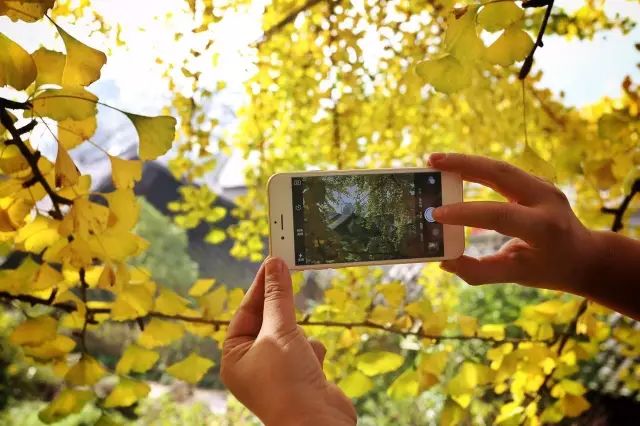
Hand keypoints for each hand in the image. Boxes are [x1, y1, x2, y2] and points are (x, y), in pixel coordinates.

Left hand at [221, 257, 356, 425]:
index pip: (245, 312)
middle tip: (288, 274)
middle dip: (281, 310)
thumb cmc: (286, 381)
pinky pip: (306, 351)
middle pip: (268, 322)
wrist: (317, 423)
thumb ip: (277, 296)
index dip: (259, 286)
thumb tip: (274, 264)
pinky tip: (314, 360)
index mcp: (235, 358)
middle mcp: (253, 366)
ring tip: (300, 343)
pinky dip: (312, 350)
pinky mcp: (301, 377)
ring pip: (290, 336)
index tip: (273, 262)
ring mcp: (278, 373)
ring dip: (299, 335)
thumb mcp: (279, 330)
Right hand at [428, 153, 598, 293]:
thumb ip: (480, 272)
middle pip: (501, 173)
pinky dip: (476, 167)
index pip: (500, 215)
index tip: (436, 214)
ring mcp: (543, 185)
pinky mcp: (535, 181)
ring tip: (436, 161)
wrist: (584, 255)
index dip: (466, 213)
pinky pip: (502, 170)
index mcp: (544, 227)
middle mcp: (546, 199)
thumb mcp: (517, 276)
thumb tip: (445, 262)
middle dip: (464, 165)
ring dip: (466, 161)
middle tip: (432, 163)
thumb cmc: (549, 268)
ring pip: (499, 166)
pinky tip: (454, 168)